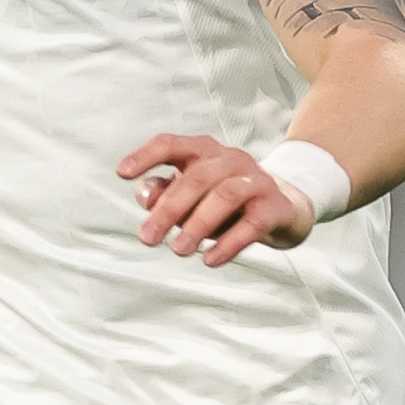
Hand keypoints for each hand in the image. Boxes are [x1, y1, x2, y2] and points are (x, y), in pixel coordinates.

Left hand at [119, 133, 313, 265]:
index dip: (145, 156)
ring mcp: (256, 181)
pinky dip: (228, 243)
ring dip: (197, 225)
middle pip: (196, 177)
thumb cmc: (224, 202)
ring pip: (224, 195)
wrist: (282, 209)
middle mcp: (230, 159)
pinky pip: (251, 224)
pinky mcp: (273, 207)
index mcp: (204, 151)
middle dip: (168, 209)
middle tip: (147, 238)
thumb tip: (144, 195)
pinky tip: (209, 260)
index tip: (122, 173)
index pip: (171, 144)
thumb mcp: (191, 196)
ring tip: (178, 250)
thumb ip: (164, 193)